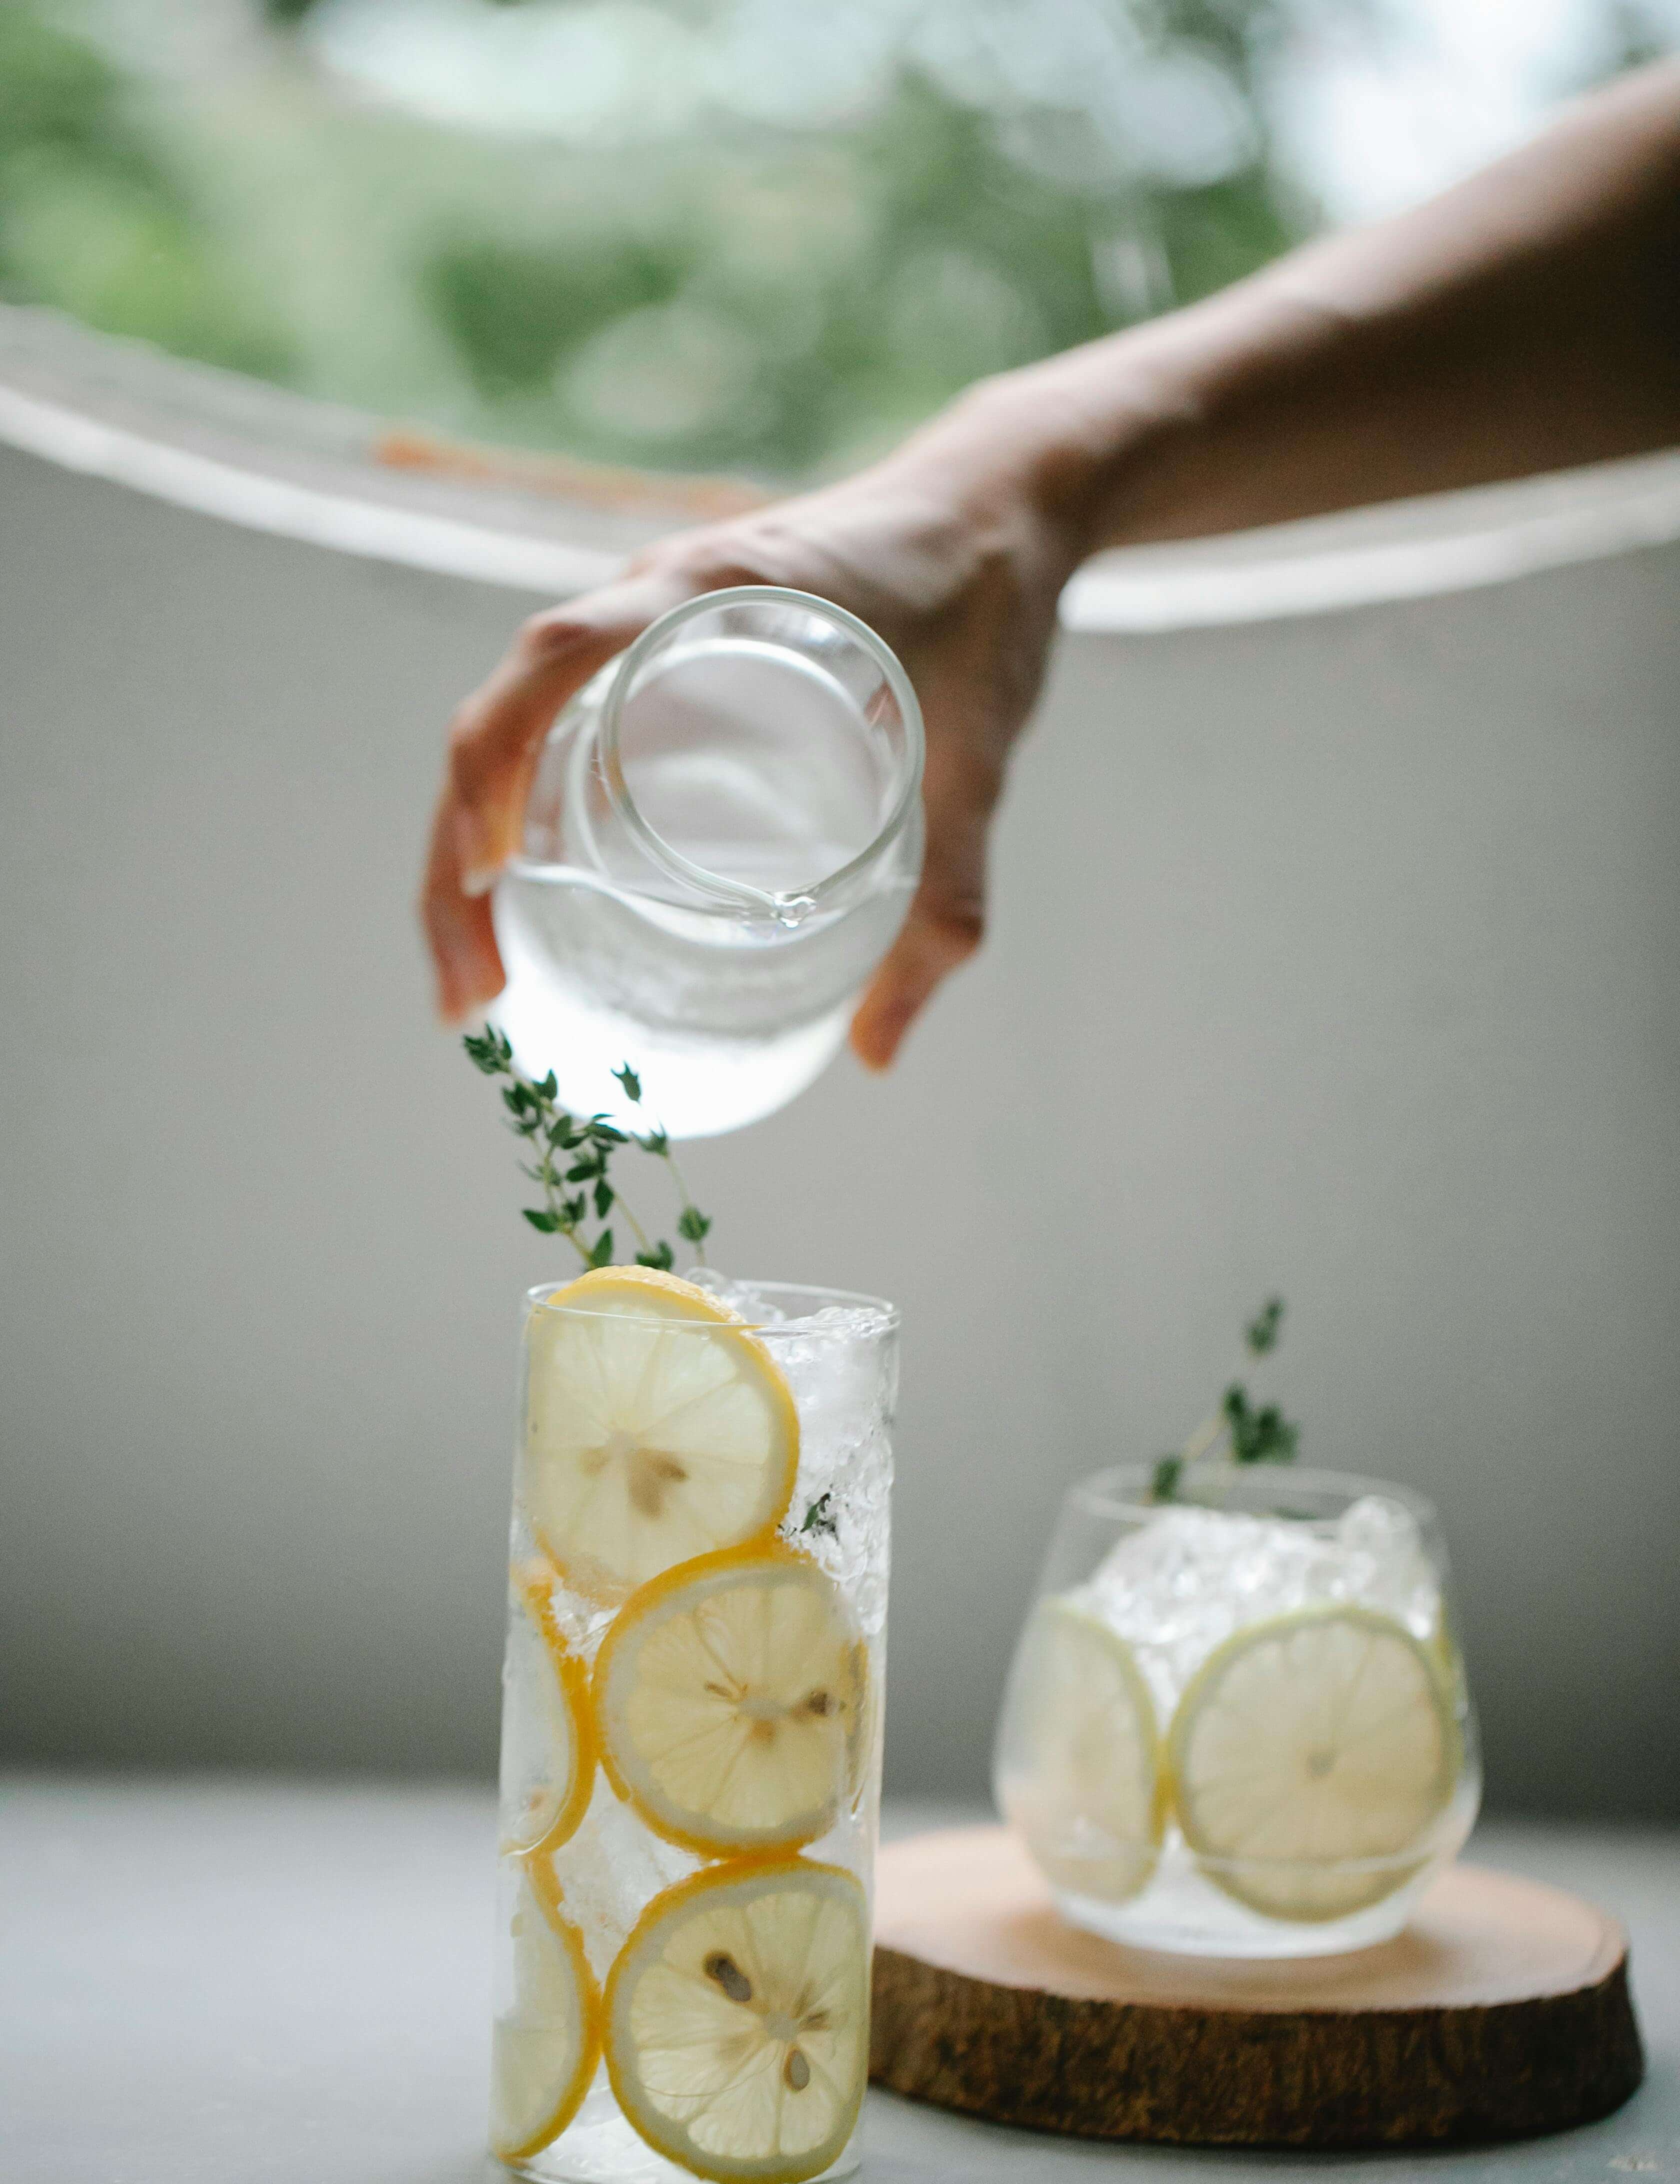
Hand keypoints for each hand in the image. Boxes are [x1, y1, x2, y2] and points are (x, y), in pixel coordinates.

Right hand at [420, 392, 1080, 1068]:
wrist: (1003, 507)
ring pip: (518, 730)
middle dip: (458, 858)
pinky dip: (526, 810)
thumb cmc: (990, 609)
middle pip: (501, 716)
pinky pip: (565, 727)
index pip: (556, 656)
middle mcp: (658, 599)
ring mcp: (652, 624)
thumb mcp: (976, 761)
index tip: (488, 879)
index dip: (495, 762)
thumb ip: (946, 900)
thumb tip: (879, 1055)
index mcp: (715, 590)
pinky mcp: (667, 655)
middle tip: (474, 991)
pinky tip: (532, 898)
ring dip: (476, 843)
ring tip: (482, 969)